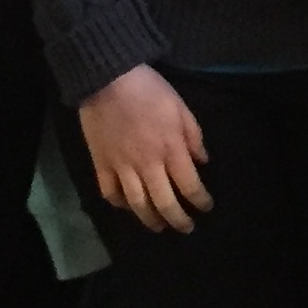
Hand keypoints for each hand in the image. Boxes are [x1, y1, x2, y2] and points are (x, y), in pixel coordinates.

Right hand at [81, 65, 210, 231]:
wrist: (108, 79)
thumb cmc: (149, 90)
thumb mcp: (181, 108)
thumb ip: (193, 137)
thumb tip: (203, 162)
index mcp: (170, 149)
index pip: (190, 185)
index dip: (200, 200)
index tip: (206, 206)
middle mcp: (147, 164)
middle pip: (164, 203)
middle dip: (178, 220)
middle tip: (186, 227)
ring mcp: (122, 167)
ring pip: (137, 204)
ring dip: (150, 220)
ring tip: (159, 226)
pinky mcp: (101, 165)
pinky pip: (110, 192)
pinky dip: (119, 204)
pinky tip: (127, 206)